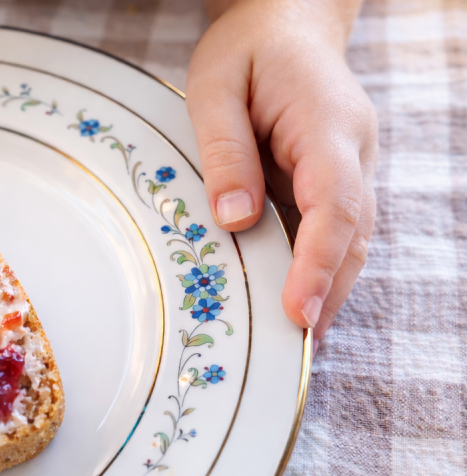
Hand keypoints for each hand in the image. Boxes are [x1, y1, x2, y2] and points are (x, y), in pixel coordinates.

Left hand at [187, 0, 377, 345]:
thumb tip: (235, 220)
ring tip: (293, 346)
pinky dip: (317, 271)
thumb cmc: (248, 49)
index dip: (318, 263)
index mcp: (327, 124)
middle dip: (326, 293)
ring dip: (326, 291)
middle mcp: (352, 152)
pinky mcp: (334, 182)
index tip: (297, 311)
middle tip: (293, 352)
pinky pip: (332, 233)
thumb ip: (225, 150)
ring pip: (349, 241)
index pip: (334, 203)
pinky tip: (293, 306)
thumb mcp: (214, 86)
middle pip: (351, 235)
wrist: (287, 22)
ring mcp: (351, 168)